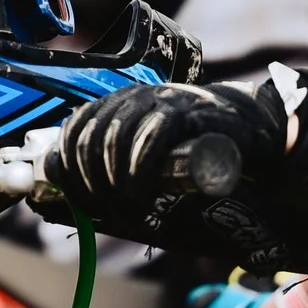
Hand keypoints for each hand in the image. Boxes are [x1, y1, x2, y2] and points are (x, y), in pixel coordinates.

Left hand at [57, 82, 285, 232]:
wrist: (249, 130)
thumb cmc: (195, 151)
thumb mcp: (146, 158)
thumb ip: (108, 172)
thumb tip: (58, 194)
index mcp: (117, 105)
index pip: (73, 130)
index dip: (65, 168)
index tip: (74, 199)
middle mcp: (133, 98)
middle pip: (88, 138)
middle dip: (89, 182)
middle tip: (106, 209)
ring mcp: (159, 102)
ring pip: (113, 139)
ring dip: (112, 182)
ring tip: (127, 206)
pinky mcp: (187, 112)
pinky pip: (149, 139)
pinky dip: (138, 171)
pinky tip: (141, 193)